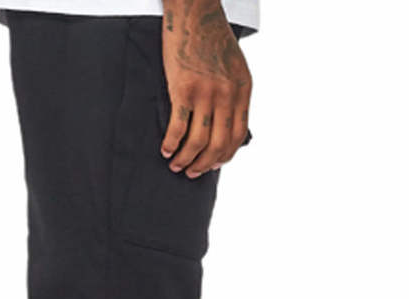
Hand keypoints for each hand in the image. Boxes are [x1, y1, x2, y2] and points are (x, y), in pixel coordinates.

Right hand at [160, 1, 252, 177]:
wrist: (195, 13)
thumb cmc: (212, 38)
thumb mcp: (235, 68)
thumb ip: (234, 95)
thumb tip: (228, 122)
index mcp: (242, 91)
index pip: (237, 136)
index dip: (225, 156)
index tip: (213, 164)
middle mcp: (227, 95)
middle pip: (218, 145)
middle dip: (204, 165)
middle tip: (193, 172)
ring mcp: (206, 94)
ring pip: (198, 142)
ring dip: (186, 160)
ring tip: (177, 166)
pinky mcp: (184, 90)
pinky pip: (178, 128)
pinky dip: (171, 144)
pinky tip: (165, 150)